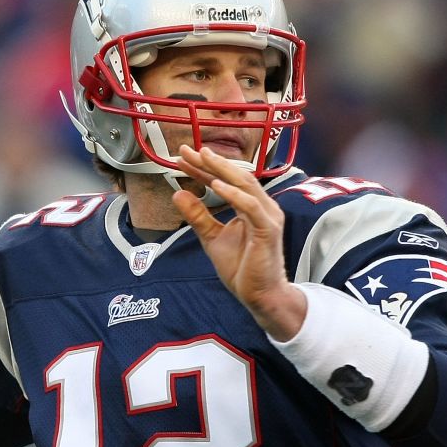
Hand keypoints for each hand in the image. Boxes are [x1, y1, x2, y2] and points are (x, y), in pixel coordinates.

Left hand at [172, 145, 306, 340]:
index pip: (224, 181)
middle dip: (211, 161)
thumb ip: (197, 216)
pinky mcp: (268, 229)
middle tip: (187, 150)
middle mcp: (262, 206)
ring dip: (222, 170)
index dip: (203, 168)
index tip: (182, 157)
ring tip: (202, 158)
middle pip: (235, 176)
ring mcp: (267, 216)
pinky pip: (250, 206)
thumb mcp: (211, 238)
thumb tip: (177, 193)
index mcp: (250, 206)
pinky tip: (215, 185)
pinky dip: (233, 194)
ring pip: (245, 184)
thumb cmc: (242, 268)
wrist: (260, 296)